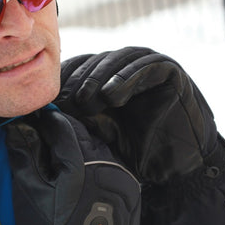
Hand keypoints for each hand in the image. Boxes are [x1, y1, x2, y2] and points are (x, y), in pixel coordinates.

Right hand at [5, 108, 140, 224]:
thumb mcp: (31, 193)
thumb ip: (25, 155)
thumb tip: (17, 128)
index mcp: (81, 161)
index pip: (63, 126)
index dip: (47, 121)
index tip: (36, 120)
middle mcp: (108, 164)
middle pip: (84, 134)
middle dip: (65, 132)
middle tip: (47, 136)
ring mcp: (123, 178)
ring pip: (100, 149)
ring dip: (82, 147)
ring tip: (64, 157)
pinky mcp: (131, 191)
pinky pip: (112, 166)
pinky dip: (97, 164)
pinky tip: (84, 175)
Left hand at [57, 46, 222, 184]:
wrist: (178, 165)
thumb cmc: (138, 150)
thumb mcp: (102, 134)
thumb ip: (81, 119)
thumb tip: (47, 111)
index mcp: (109, 78)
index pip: (82, 66)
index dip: (65, 78)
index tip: (51, 98)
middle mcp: (128, 68)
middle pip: (97, 60)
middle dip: (79, 79)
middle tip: (67, 100)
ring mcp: (150, 66)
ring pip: (119, 59)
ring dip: (99, 76)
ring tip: (86, 99)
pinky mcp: (170, 71)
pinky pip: (147, 66)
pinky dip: (127, 77)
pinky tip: (112, 96)